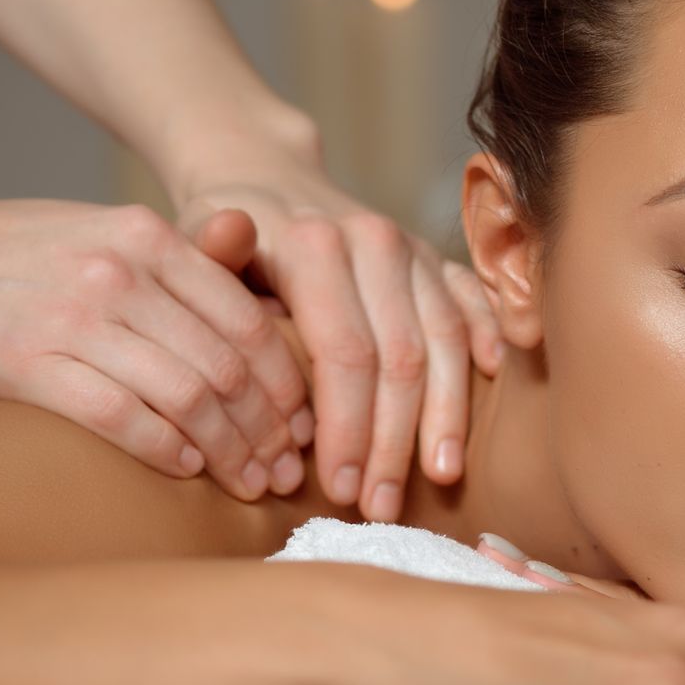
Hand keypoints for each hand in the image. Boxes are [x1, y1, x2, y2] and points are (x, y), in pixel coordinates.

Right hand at [0, 161, 308, 500]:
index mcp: (150, 239)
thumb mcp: (115, 235)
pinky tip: (185, 468)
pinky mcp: (27, 363)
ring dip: (229, 451)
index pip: (249, 322)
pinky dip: (163, 449)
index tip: (304, 426)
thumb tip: (274, 294)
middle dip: (268, 430)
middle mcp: (120, 273)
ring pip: (186, 396)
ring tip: (247, 482)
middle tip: (284, 472)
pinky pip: (118, 416)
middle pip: (228, 367)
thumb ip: (192, 262)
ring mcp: (73, 317)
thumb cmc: (29, 255)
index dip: (288, 384)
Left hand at [179, 159, 502, 523]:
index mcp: (314, 243)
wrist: (264, 179)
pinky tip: (490, 388)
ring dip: (446, 417)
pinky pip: (474, 305)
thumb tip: (230, 244)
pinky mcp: (438, 258)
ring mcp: (413, 249)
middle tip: (382, 506)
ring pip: (446, 342)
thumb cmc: (223, 239)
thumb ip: (211, 260)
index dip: (349, 429)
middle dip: (394, 442)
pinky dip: (487, 345)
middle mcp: (373, 240)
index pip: (346, 354)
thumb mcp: (195, 249)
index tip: (339, 490)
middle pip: (401, 360)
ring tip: (440, 477)